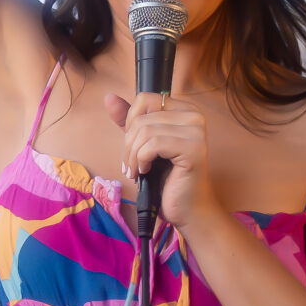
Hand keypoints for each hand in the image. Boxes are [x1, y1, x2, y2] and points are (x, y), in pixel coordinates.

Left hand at [106, 89, 218, 229]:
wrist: (186, 207)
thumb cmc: (165, 177)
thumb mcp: (142, 144)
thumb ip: (128, 120)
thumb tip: (109, 98)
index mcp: (184, 110)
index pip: (144, 99)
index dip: (130, 122)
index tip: (133, 144)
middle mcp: (194, 116)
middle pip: (141, 117)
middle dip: (128, 144)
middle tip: (132, 164)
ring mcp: (197, 131)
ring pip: (145, 131)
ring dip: (132, 155)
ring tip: (137, 170)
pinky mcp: (194, 149)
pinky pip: (152, 145)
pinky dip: (141, 160)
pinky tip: (145, 171)